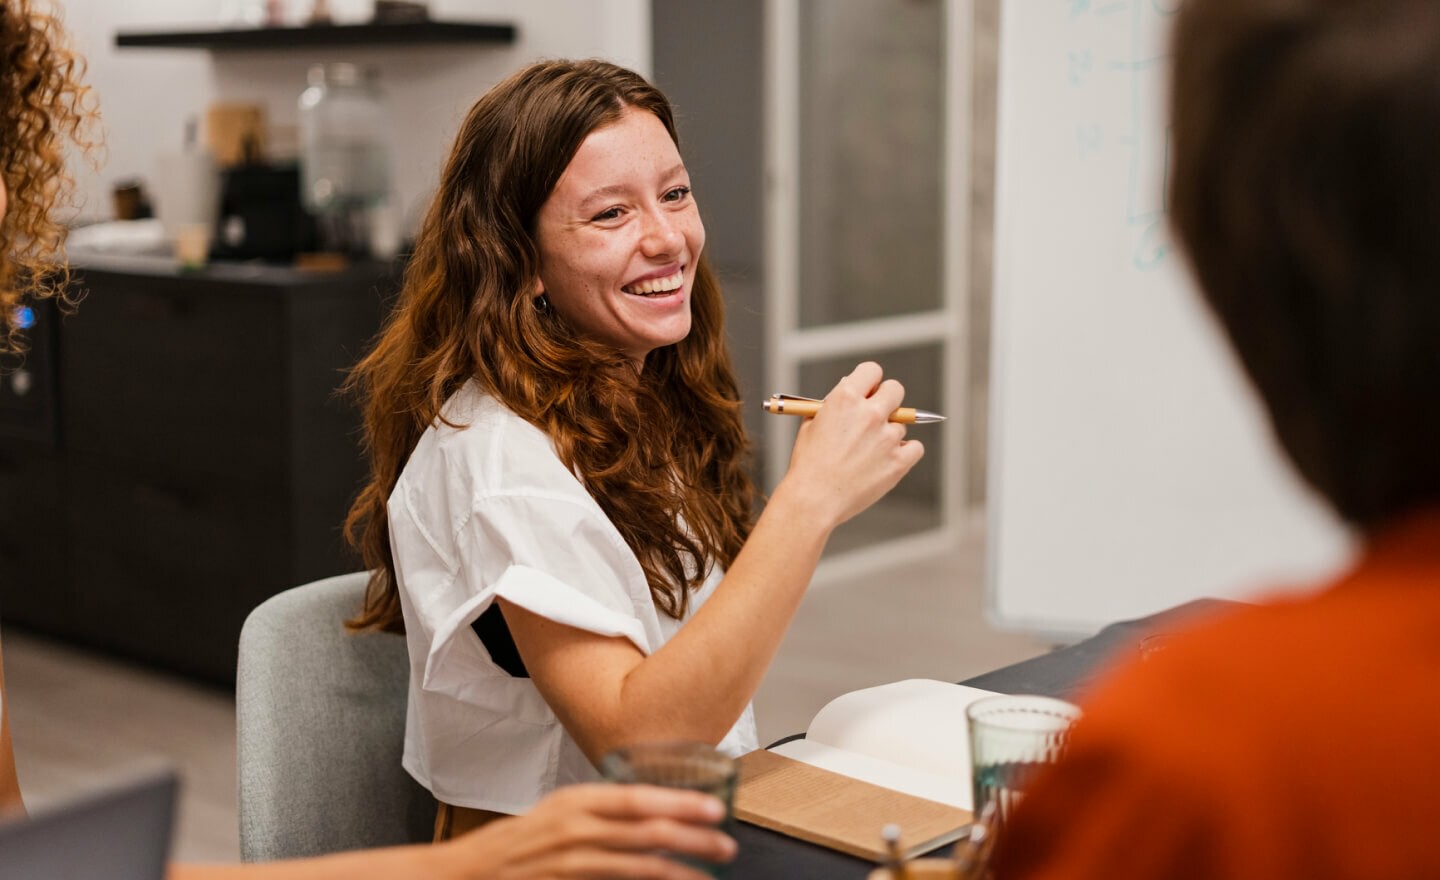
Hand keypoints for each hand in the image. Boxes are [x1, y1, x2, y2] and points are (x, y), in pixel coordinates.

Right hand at [441, 784, 735, 879]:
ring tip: (709, 873)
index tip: (714, 809)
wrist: (474, 870)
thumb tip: (654, 811)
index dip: (681, 803)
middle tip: (726, 844)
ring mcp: (572, 860)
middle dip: (693, 838)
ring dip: (681, 870)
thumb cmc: (523, 841)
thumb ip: (603, 810)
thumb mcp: (562, 811)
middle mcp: (576, 827)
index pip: (639, 797)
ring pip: (639, 865)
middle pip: (647, 832)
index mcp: (578, 800)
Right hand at [777, 361, 924, 529]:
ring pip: (902, 423)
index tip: (868, 390)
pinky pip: (915, 448)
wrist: (813, 499)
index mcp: (846, 398)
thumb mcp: (812, 423)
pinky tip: (888, 459)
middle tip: (877, 414)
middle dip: (887, 398)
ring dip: (889, 433)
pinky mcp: (899, 461)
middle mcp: (870, 413)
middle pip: (895, 389)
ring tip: (867, 453)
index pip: (872, 371)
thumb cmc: (808, 464)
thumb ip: (833, 403)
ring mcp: (887, 437)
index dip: (870, 381)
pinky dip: (906, 452)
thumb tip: (851, 389)